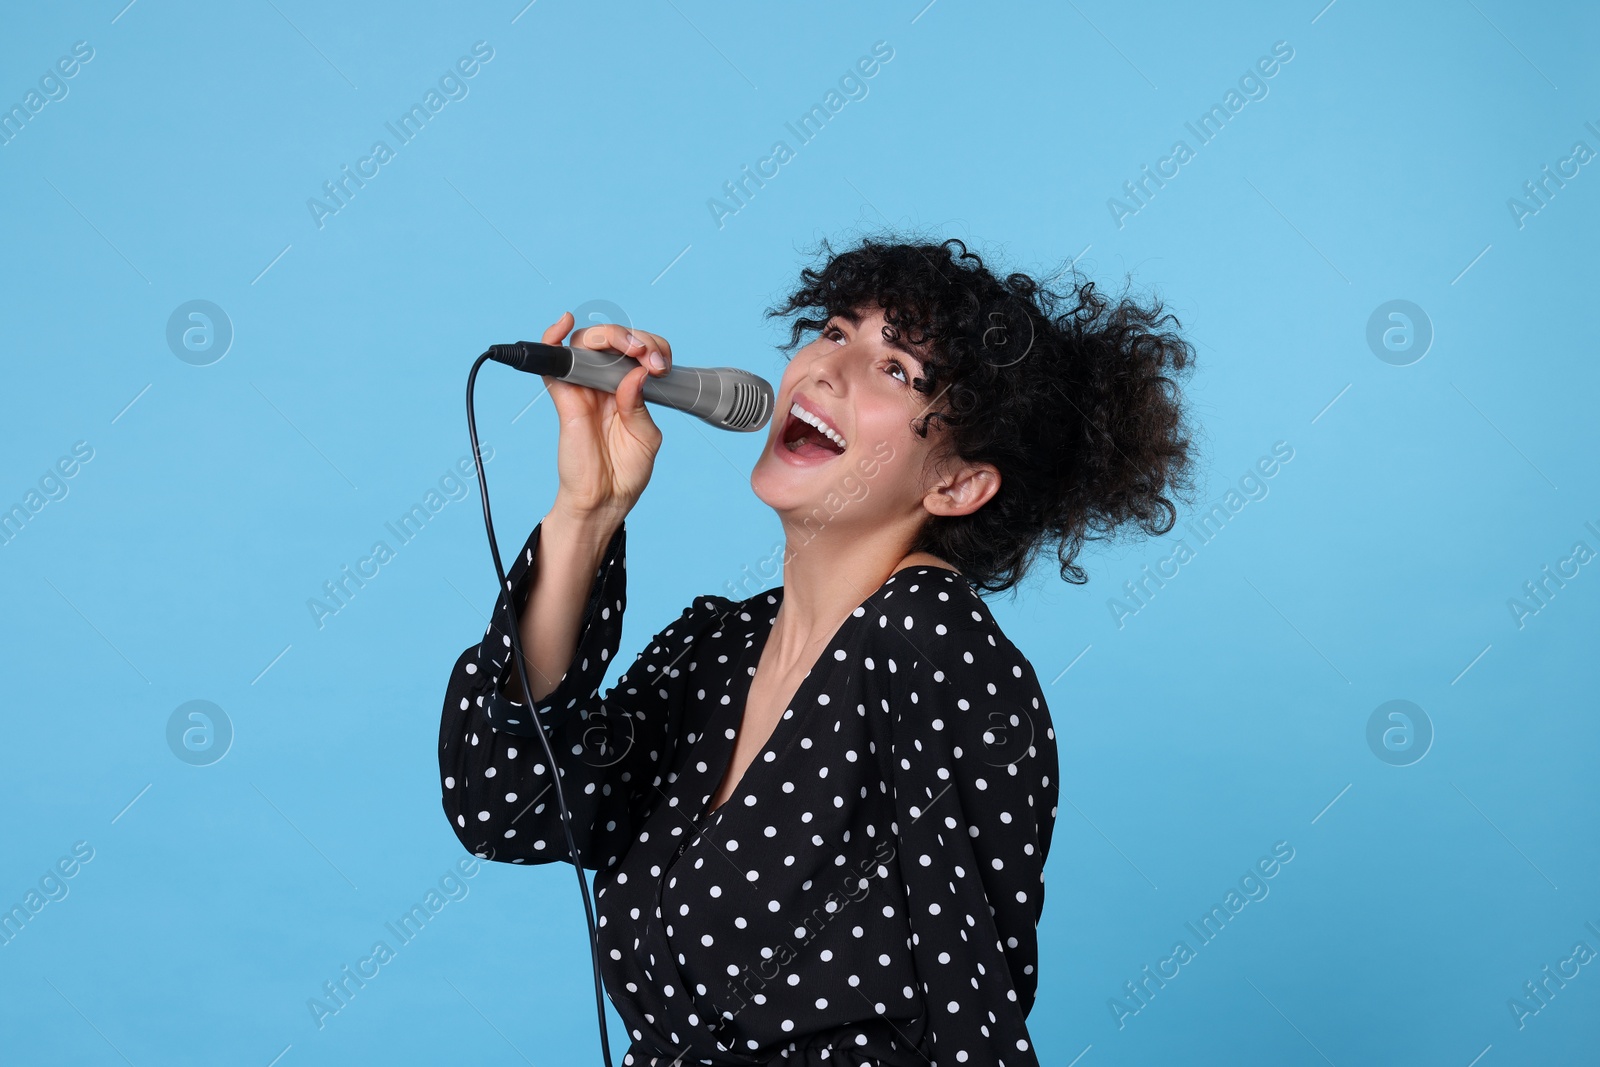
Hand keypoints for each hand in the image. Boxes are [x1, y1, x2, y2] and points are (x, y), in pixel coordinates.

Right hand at [538, 313, 672, 520]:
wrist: (604, 500)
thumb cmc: (625, 472)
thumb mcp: (646, 436)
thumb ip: (639, 404)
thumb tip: (636, 373)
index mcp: (628, 389)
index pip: (637, 351)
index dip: (652, 347)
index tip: (663, 365)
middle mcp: (604, 383)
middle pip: (612, 340)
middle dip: (635, 338)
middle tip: (650, 357)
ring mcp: (583, 388)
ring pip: (586, 343)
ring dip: (609, 335)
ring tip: (631, 349)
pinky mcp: (564, 398)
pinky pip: (552, 363)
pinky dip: (552, 338)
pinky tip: (564, 324)